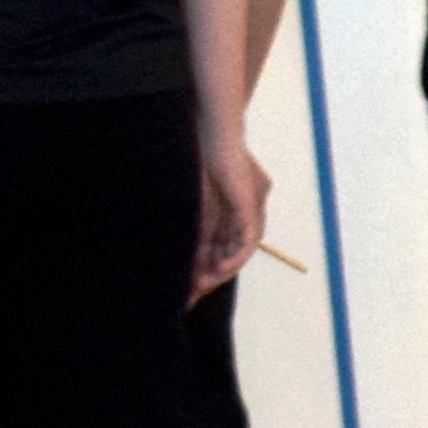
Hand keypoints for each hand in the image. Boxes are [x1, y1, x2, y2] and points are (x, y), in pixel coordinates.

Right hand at [193, 136, 268, 297]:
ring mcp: (250, 208)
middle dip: (209, 276)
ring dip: (221, 270)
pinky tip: (220, 269)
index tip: (186, 288)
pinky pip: (248, 237)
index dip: (202, 268)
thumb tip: (177, 247)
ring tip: (201, 287)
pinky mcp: (251, 203)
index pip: (217, 247)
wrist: (213, 131)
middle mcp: (243, 212)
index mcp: (227, 210)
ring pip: (239, 250)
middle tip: (190, 297)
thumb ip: (191, 220)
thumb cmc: (198, 155)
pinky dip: (235, 255)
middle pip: (228, 254)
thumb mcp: (193, 197)